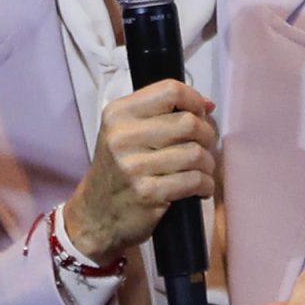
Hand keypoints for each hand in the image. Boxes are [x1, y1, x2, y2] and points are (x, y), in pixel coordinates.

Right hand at [63, 80, 216, 264]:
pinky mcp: (148, 192)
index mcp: (118, 113)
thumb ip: (162, 114)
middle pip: (189, 122)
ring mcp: (134, 165)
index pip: (170, 90)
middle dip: (206, 136)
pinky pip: (194, 180)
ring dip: (207, 164)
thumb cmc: (117, 170)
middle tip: (203, 147)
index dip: (194, 101)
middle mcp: (122, 136)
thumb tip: (208, 104)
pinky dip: (205, 184)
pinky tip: (199, 187)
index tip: (199, 114)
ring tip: (200, 170)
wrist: (96, 214)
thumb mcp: (126, 133)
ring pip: (195, 153)